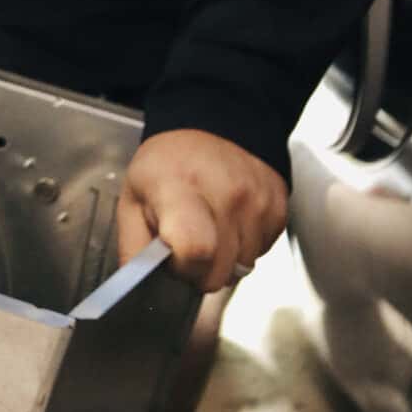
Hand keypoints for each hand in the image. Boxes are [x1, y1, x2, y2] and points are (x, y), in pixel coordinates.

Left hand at [115, 128, 287, 291]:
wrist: (213, 127)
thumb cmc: (167, 165)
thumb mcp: (132, 200)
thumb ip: (134, 248)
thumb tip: (138, 285)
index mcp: (180, 189)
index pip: (196, 250)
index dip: (184, 268)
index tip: (174, 259)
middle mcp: (226, 193)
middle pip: (222, 270)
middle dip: (202, 271)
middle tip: (188, 247)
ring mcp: (257, 199)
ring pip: (245, 265)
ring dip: (226, 260)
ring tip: (210, 230)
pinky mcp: (278, 205)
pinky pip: (263, 250)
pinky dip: (245, 246)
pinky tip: (230, 223)